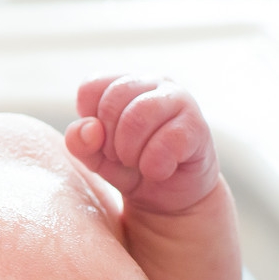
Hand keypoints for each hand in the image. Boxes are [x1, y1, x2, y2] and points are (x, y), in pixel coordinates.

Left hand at [65, 75, 219, 213]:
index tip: (103, 142)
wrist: (171, 197)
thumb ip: (80, 143)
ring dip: (130, 151)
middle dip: (109, 139)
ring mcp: (179, 99)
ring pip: (139, 115)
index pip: (91, 87)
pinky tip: (158, 171)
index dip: (90, 123)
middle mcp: (152, 81)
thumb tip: (90, 129)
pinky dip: (154, 165)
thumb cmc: (130, 167)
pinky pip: (168, 140)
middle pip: (113, 98)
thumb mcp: (96, 158)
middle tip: (120, 158)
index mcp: (123, 82)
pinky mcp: (197, 125)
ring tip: (137, 164)